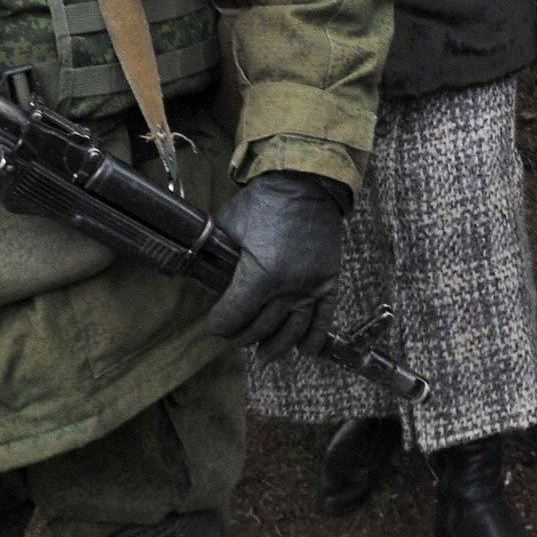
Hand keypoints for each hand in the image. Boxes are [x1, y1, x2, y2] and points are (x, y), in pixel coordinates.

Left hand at [207, 171, 347, 362]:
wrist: (305, 182)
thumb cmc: (263, 201)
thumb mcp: (229, 228)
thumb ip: (219, 258)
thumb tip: (206, 277)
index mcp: (261, 275)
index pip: (234, 316)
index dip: (220, 326)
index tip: (215, 327)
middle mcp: (289, 287)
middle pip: (261, 327)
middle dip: (242, 336)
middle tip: (233, 337)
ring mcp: (312, 285)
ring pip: (292, 330)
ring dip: (275, 346)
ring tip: (264, 354)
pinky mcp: (329, 279)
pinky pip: (325, 318)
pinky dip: (314, 338)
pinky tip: (304, 351)